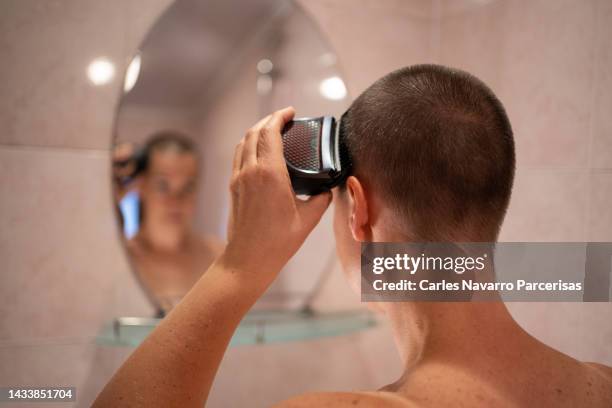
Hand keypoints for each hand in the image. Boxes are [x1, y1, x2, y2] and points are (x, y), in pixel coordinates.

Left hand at [221, 107, 331, 289]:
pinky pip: (238, 156)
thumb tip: (327, 191)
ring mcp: (238, 178)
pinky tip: (257, 152)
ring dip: (256, 130)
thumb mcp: (308, 219)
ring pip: (242, 142)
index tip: (291, 112)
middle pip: (254, 132)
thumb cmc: (277, 241)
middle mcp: (250, 171)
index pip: (270, 132)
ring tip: (271, 130)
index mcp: (270, 173)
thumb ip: (321, 200)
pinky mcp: (232, 187)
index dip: (280, 117)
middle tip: (284, 118)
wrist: (248, 259)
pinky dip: (247, 145)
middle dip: (269, 120)